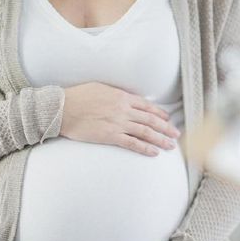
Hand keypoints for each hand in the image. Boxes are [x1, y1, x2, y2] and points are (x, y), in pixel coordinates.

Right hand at [60, 82, 181, 155]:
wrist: (62, 108)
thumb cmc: (78, 96)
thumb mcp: (101, 88)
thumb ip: (117, 94)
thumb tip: (127, 98)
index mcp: (122, 96)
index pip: (147, 106)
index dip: (160, 114)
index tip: (168, 120)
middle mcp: (123, 110)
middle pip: (151, 120)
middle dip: (166, 128)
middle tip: (176, 135)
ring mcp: (118, 123)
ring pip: (145, 132)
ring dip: (160, 140)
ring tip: (170, 146)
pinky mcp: (110, 136)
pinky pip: (132, 144)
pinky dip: (145, 148)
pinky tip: (153, 153)